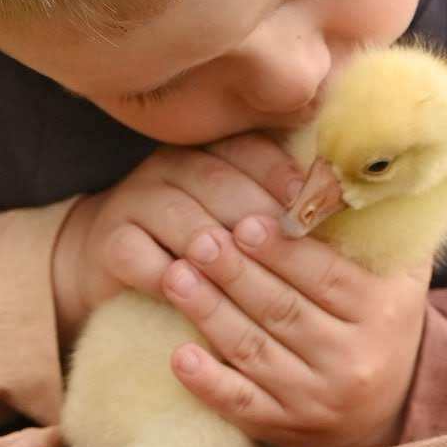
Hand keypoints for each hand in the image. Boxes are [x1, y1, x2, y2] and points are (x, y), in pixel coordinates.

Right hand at [51, 134, 307, 345]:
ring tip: (245, 269)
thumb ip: (274, 211)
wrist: (115, 268)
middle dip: (255, 212)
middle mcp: (170, 167)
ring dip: (214, 245)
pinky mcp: (110, 242)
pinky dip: (168, 278)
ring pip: (180, 217)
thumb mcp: (236, 221)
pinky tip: (193, 296)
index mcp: (209, 152)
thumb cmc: (200, 249)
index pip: (248, 150)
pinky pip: (139, 256)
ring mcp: (136, 201)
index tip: (312, 203)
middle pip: (216, 181)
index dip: (281, 174)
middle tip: (288, 240)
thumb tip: (336, 212)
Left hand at [151, 207, 430, 446]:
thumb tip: (335, 163)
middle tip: (197, 241)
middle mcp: (355, 359)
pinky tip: (178, 356)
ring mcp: (318, 400)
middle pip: (284, 310)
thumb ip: (371, 223)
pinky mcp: (286, 429)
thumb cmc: (378, 314)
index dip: (282, 250)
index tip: (243, 221)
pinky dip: (209, 383)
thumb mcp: (395, 268)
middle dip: (235, 274)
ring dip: (210, 314)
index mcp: (384, 311)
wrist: (386, 403)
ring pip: (256, 352)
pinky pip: (242, 406)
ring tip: (175, 277)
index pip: (327, 275)